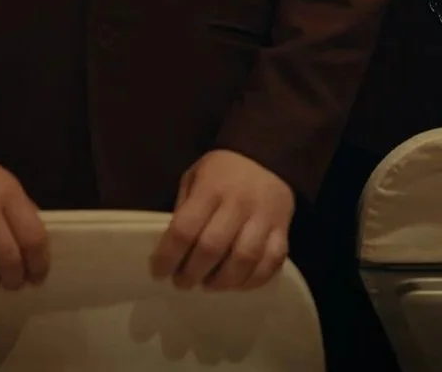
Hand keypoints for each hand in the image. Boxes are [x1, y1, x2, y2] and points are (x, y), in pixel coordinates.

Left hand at [151, 149, 294, 291]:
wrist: (268, 157)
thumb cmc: (222, 172)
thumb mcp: (194, 178)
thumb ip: (185, 210)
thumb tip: (173, 250)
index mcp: (211, 189)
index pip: (185, 229)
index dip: (168, 256)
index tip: (158, 273)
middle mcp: (239, 204)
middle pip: (212, 248)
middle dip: (192, 273)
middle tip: (182, 283)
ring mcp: (264, 219)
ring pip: (244, 261)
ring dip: (222, 282)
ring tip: (208, 284)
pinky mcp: (283, 231)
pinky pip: (270, 264)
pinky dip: (252, 281)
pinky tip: (236, 284)